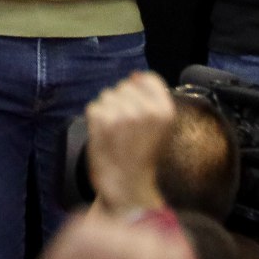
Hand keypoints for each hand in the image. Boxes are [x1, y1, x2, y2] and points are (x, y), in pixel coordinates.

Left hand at [83, 70, 174, 216]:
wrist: (127, 182)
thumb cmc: (143, 154)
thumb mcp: (160, 126)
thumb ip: (152, 99)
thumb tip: (135, 75)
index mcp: (165, 110)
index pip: (147, 78)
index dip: (139, 90)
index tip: (138, 109)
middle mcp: (145, 109)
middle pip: (124, 85)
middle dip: (122, 102)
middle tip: (127, 127)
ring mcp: (122, 114)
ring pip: (107, 95)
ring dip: (108, 110)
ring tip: (117, 131)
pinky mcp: (101, 119)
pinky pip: (94, 106)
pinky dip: (96, 119)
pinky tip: (106, 135)